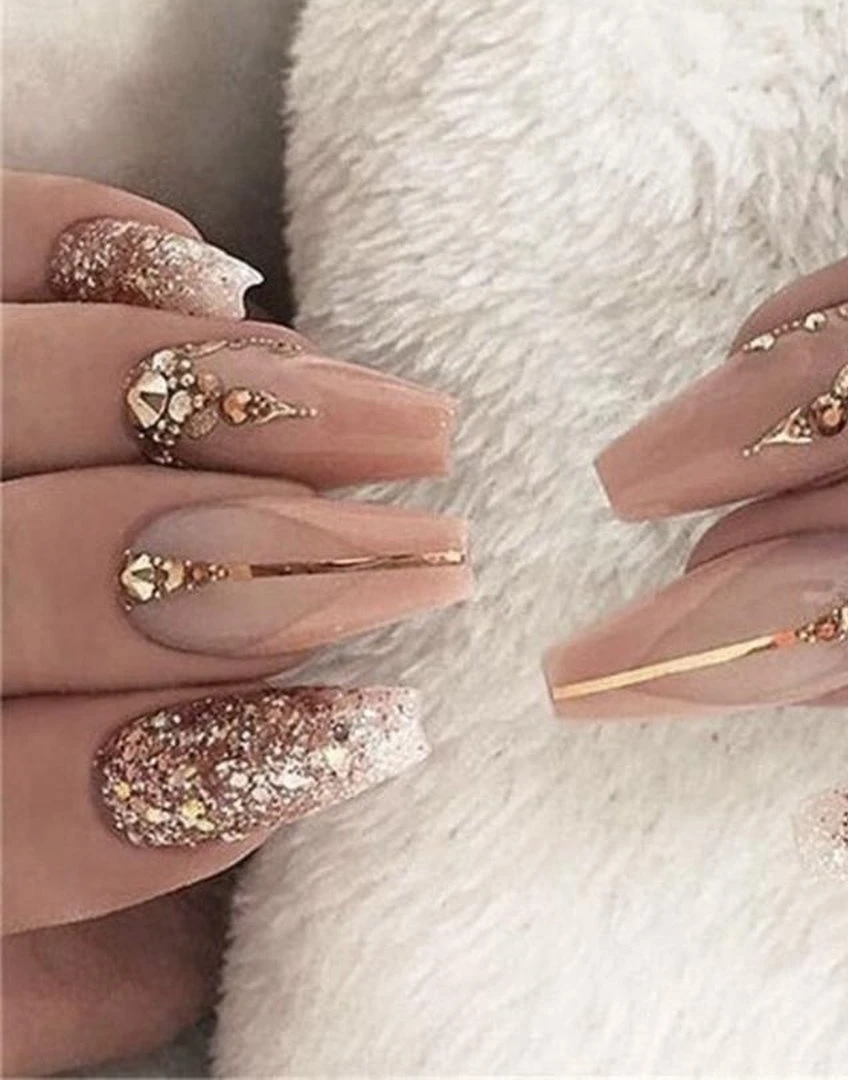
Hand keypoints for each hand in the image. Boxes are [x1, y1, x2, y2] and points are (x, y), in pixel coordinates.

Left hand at [1, 171, 470, 1071]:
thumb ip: (90, 979)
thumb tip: (255, 890)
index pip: (55, 801)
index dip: (246, 764)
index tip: (385, 725)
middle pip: (73, 564)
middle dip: (294, 563)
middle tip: (434, 558)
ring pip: (35, 388)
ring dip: (261, 406)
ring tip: (405, 421)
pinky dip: (92, 243)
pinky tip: (207, 288)